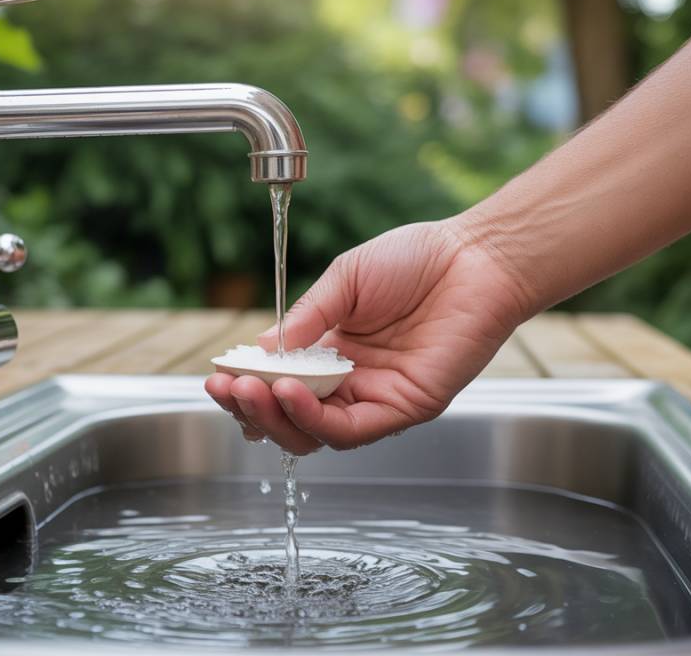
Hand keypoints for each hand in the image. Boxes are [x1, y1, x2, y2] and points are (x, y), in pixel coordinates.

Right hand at [205, 219, 532, 453]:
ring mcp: (376, 398)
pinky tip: (288, 393)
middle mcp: (350, 382)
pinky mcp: (404, 408)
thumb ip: (306, 318)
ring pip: (314, 433)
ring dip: (276, 417)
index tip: (217, 373)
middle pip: (290, 416)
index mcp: (331, 352)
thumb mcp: (345, 281)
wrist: (472, 258)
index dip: (246, 385)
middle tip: (226, 387)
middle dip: (251, 407)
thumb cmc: (415, 261)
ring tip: (250, 391)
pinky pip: (351, 430)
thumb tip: (260, 349)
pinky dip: (314, 419)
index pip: (279, 383)